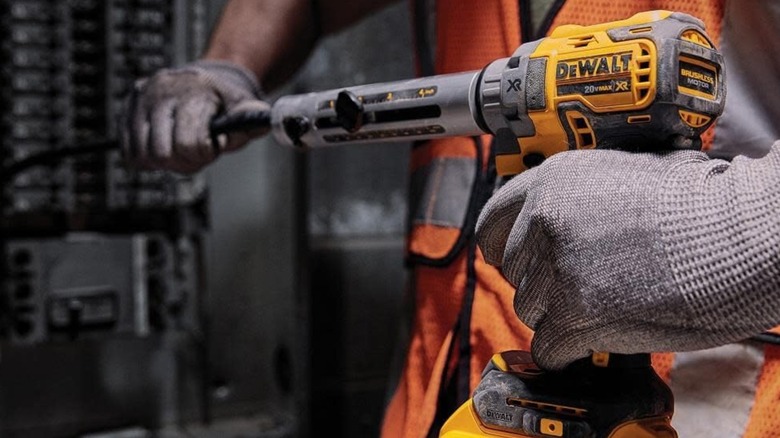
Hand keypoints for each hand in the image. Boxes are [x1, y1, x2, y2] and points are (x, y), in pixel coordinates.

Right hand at [122, 60, 269, 172]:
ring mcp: (142, 97)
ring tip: (181, 151)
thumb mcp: (246, 110)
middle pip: (164, 153)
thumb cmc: (226, 103)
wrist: (206, 81)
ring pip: (143, 154)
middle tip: (197, 154)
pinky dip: (147, 160)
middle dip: (184, 162)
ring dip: (165, 163)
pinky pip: (129, 150)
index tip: (213, 147)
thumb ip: (254, 122)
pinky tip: (164, 150)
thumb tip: (263, 124)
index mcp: (195, 91)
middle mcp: (163, 89)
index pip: (190, 143)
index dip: (204, 155)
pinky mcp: (128, 107)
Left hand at [476, 146, 779, 369]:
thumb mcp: (625, 174)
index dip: (499, 245)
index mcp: (554, 181)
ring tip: (603, 307)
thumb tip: (554, 218)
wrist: (740, 236)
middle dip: (541, 284)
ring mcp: (558, 267)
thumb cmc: (702, 206)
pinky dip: (567, 351)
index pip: (492, 220)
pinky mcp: (576, 314)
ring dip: (559, 316)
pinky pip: (548, 346)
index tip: (505, 259)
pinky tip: (594, 339)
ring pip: (529, 310)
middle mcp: (546, 220)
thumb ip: (578, 196)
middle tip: (582, 287)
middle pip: (514, 271)